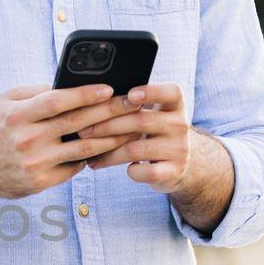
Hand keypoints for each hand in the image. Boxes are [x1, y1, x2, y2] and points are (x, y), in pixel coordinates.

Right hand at [0, 81, 142, 199]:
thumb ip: (36, 93)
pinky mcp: (40, 183)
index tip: (109, 88)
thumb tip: (71, 85)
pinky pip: (74, 168)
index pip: (57, 102)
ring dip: (111, 139)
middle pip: (77, 124)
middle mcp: (27, 140)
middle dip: (109, 112)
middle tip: (133, 104)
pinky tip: (108, 149)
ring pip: (83, 150)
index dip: (85, 94)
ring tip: (131, 130)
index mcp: (18, 116)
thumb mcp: (5, 102)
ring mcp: (35, 164)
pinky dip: (91, 157)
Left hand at [78, 82, 192, 193]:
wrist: (178, 164)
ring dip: (110, 153)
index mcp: (174, 105)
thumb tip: (90, 102)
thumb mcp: (151, 115)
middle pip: (140, 121)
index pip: (171, 93)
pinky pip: (147, 172)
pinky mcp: (174, 171)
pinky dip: (133, 172)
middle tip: (83, 131)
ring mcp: (179, 149)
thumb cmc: (153, 134)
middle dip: (107, 126)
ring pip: (137, 149)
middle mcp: (180, 124)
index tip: (130, 94)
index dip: (152, 92)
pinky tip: (125, 169)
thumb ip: (131, 107)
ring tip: (91, 156)